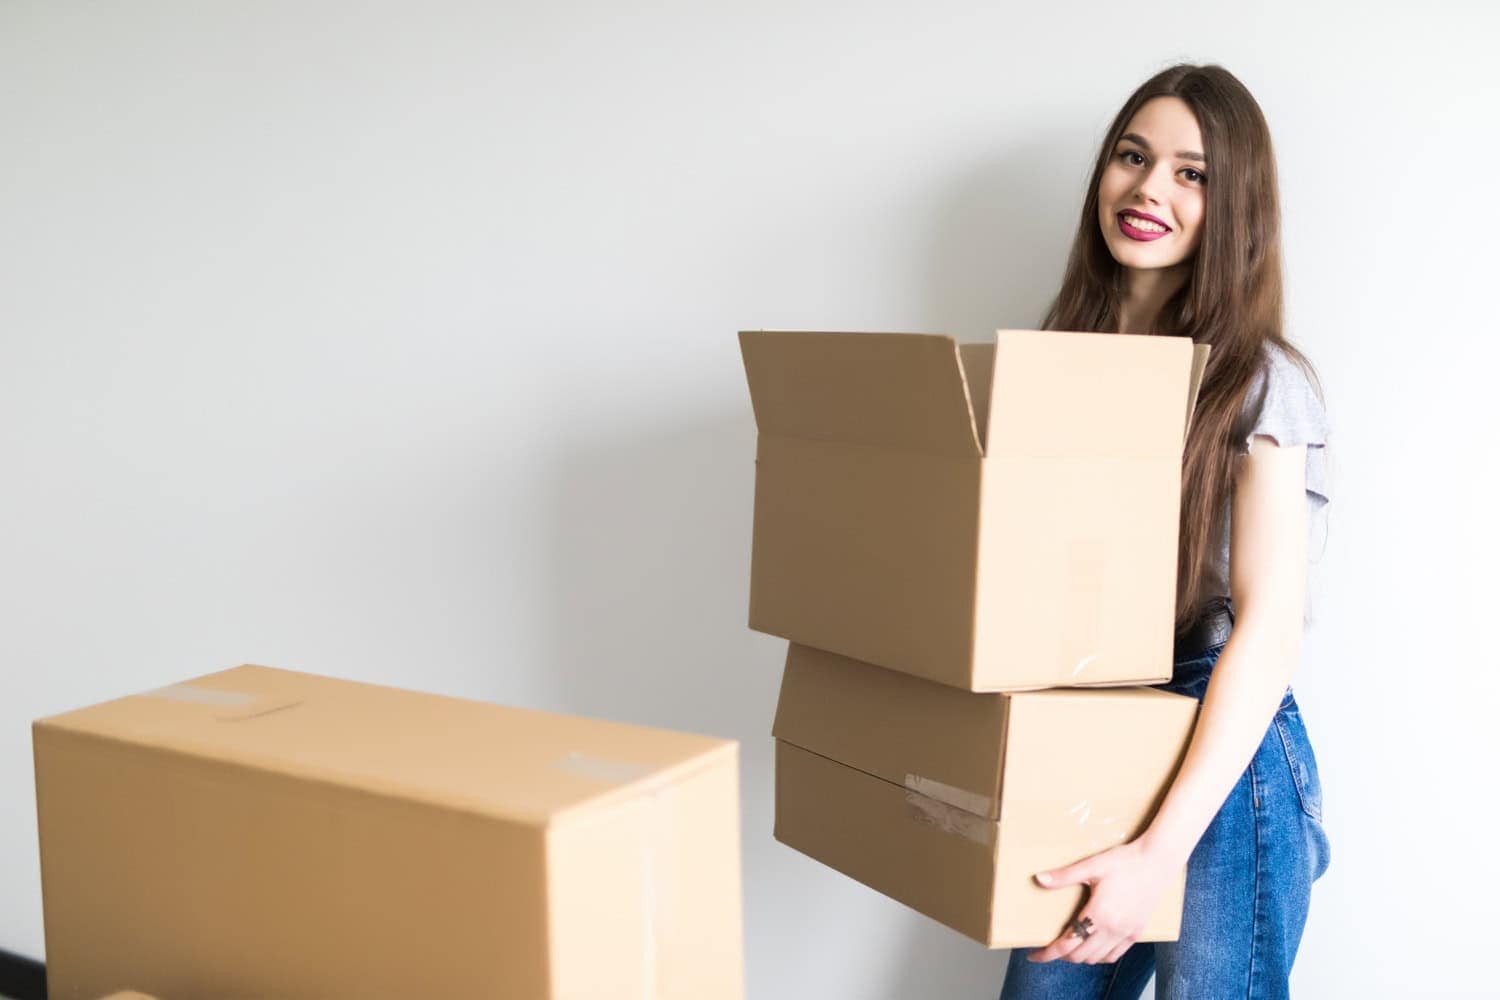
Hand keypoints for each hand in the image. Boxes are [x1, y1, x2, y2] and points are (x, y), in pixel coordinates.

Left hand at [1026, 838, 1182, 964]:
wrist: (1158, 861)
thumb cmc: (1125, 861)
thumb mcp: (1092, 866)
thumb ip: (1064, 876)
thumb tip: (1039, 879)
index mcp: (1099, 915)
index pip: (1067, 945)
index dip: (1047, 953)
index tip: (1033, 955)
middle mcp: (1113, 930)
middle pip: (1080, 956)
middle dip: (1061, 954)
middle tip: (1048, 945)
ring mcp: (1126, 933)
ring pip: (1097, 958)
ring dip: (1080, 955)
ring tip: (1069, 944)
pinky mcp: (1137, 932)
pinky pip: (1115, 955)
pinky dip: (1100, 956)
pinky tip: (1093, 945)